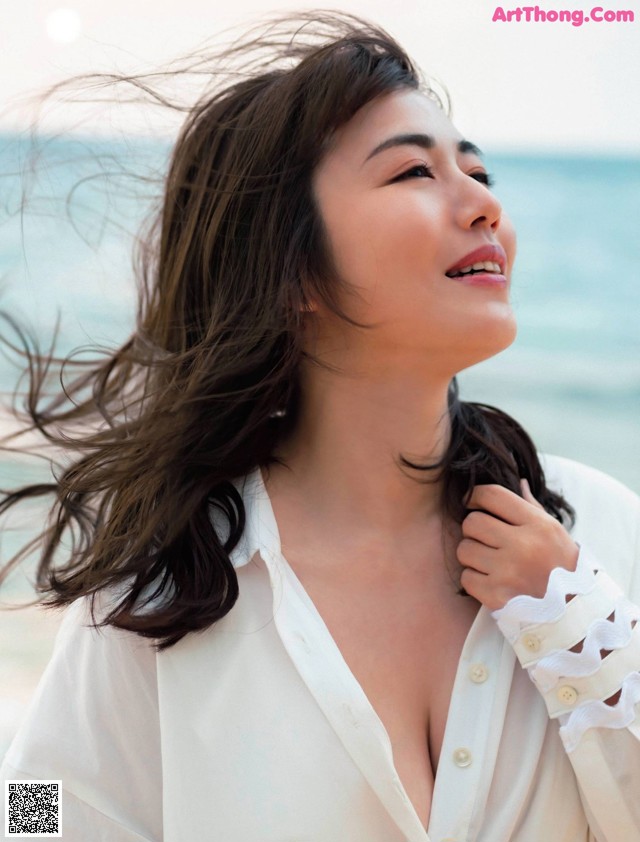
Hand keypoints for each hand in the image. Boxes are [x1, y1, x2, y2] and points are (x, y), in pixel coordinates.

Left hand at [457, 478, 579, 610]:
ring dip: (471, 555)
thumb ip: (533, 508)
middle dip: (473, 529)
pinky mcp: (497, 597)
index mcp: (538, 525)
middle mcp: (523, 546)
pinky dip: (474, 579)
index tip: (472, 503)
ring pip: (464, 549)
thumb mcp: (556, 533)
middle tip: (484, 538)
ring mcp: (508, 572)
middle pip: (472, 522)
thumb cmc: (563, 568)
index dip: (474, 496)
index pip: (492, 495)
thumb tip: (519, 482)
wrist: (574, 613)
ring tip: (488, 561)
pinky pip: (466, 577)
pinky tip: (490, 581)